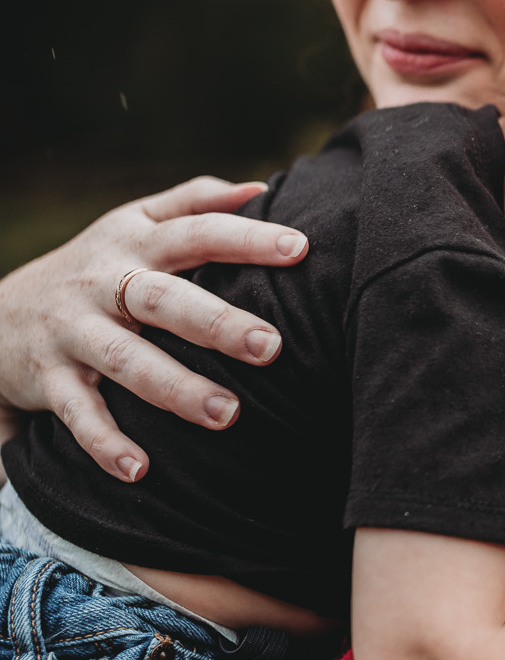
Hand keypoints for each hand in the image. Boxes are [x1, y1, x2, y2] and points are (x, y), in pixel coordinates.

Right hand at [0, 177, 308, 483]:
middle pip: (163, 299)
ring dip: (175, 389)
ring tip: (226, 414)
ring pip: (125, 360)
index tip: (301, 248)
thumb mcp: (133, 222)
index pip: (197, 232)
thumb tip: (261, 188)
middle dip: (216, 322)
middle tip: (271, 346)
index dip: (247, 238)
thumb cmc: (96, 266)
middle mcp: (103, 283)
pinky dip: (105, 444)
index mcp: (135, 242)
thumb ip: (194, 201)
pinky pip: (78, 415)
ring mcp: (73, 332)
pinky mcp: (48, 379)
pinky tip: (140, 471)